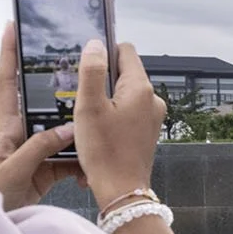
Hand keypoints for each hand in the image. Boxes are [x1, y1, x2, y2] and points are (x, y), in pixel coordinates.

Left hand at [0, 21, 81, 207]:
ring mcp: (34, 151)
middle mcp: (20, 135)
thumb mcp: (13, 171)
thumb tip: (68, 129)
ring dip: (79, 135)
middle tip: (84, 75)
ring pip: (63, 134)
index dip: (8, 53)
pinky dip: (81, 164)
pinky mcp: (44, 170)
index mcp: (5, 128)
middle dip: (64, 93)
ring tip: (97, 130)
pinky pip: (69, 159)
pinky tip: (90, 170)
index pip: (7, 82)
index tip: (14, 26)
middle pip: (46, 105)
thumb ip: (40, 148)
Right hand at [74, 38, 165, 210]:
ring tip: (87, 113)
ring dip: (104, 97)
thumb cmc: (104, 152)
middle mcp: (152, 99)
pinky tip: (97, 127)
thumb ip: (91, 71)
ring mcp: (151, 116)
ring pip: (123, 92)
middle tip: (80, 93)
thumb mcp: (89, 106)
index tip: (85, 63)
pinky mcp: (146, 129)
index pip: (125, 51)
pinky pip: (127, 110)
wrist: (121, 190)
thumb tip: (95, 44)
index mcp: (141, 88)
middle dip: (101, 78)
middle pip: (123, 72)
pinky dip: (111, 112)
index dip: (103, 52)